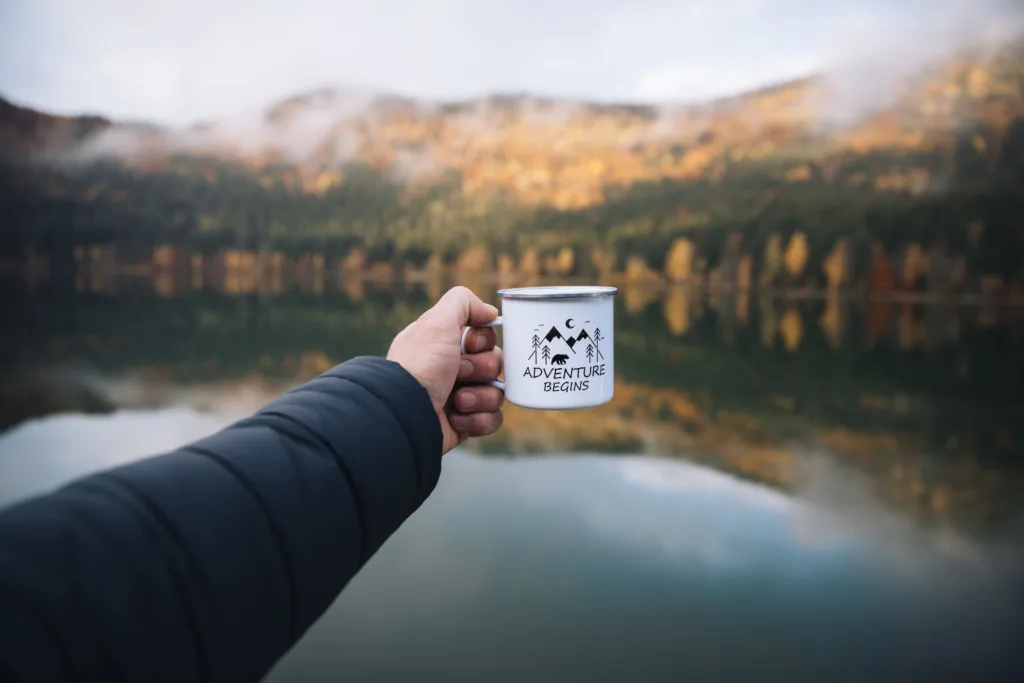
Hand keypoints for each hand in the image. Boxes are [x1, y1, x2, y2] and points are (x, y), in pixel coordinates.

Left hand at [387, 286, 503, 453]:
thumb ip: (463, 302)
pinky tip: (457, 418)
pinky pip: (492, 418)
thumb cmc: (420, 366)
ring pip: (497, 392)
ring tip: (457, 402)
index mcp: (445, 344)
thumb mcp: (437, 321)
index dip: (483, 340)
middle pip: (495, 362)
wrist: (406, 414)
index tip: (468, 345)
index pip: (485, 336)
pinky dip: (478, 419)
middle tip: (459, 374)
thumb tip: (490, 312)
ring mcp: (460, 397)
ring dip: (480, 396)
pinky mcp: (465, 423)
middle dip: (481, 369)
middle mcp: (453, 369)